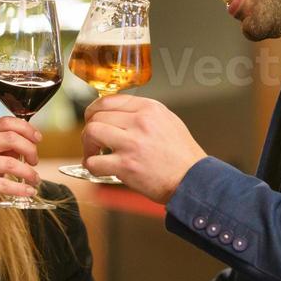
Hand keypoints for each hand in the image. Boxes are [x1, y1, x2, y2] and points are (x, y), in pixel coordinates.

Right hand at [0, 117, 42, 224]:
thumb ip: (4, 148)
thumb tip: (29, 143)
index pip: (5, 122)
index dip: (26, 129)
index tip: (37, 138)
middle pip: (11, 137)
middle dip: (30, 149)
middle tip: (35, 161)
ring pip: (12, 163)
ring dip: (29, 172)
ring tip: (34, 179)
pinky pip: (6, 184)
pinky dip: (22, 189)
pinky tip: (29, 191)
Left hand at [81, 95, 206, 202]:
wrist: (193, 180)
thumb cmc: (182, 155)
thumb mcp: (168, 121)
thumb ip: (143, 113)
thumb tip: (118, 112)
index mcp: (149, 109)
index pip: (108, 100)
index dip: (94, 110)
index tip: (92, 119)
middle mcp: (140, 122)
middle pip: (97, 116)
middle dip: (90, 129)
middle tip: (94, 141)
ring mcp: (132, 143)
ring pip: (92, 132)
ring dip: (88, 144)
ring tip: (94, 153)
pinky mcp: (126, 165)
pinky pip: (94, 161)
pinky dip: (91, 165)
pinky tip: (99, 167)